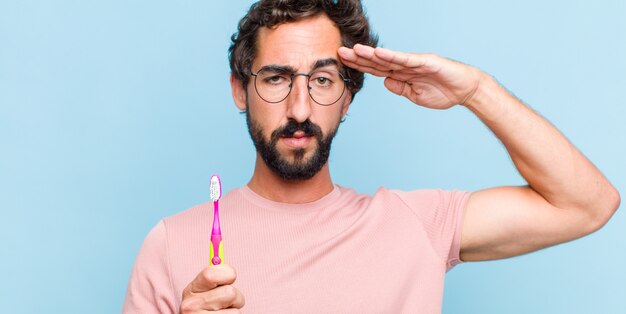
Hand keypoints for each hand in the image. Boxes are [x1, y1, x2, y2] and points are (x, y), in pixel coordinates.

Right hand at [180, 264, 244, 312]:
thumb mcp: (205, 289)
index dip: (228, 273)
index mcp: (191, 289)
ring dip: (235, 312)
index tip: (229, 277)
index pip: (212, 273)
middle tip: (227, 302)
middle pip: (230, 293)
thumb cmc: (207, 306)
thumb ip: (214, 271)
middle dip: (236, 297)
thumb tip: (216, 229)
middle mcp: (191, 306)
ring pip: (236, 311)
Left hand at [338, 44, 483, 109]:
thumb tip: (385, 82)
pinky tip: (379, 53)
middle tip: (339, 52)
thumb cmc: (442, 92)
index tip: (343, 63)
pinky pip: (406, 59)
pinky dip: (392, 56)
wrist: (465, 90)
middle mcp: (405, 66)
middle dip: (358, 58)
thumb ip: (400, 88)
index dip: (359, 66)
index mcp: (401, 74)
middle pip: (377, 62)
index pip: (375, 69)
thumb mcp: (414, 95)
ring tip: (355, 50)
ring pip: (388, 58)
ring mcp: (414, 62)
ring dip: (371, 55)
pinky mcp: (425, 62)